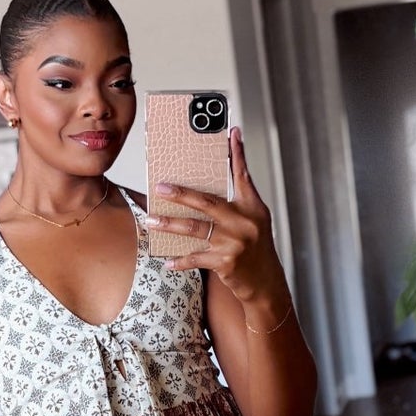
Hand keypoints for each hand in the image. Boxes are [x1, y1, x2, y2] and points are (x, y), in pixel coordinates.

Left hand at [146, 126, 287, 309]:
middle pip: (207, 202)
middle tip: (160, 187)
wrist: (265, 282)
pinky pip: (195, 257)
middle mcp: (244, 222)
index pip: (243, 175)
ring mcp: (234, 243)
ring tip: (150, 221)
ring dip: (169, 225)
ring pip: (194, 229)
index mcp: (252, 207)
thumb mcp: (253, 219)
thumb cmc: (255, 247)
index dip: (237, 153)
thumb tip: (220, 176)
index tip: (231, 133)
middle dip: (180, 194)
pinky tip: (167, 261)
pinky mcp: (224, 262)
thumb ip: (239, 199)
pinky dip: (180, 261)